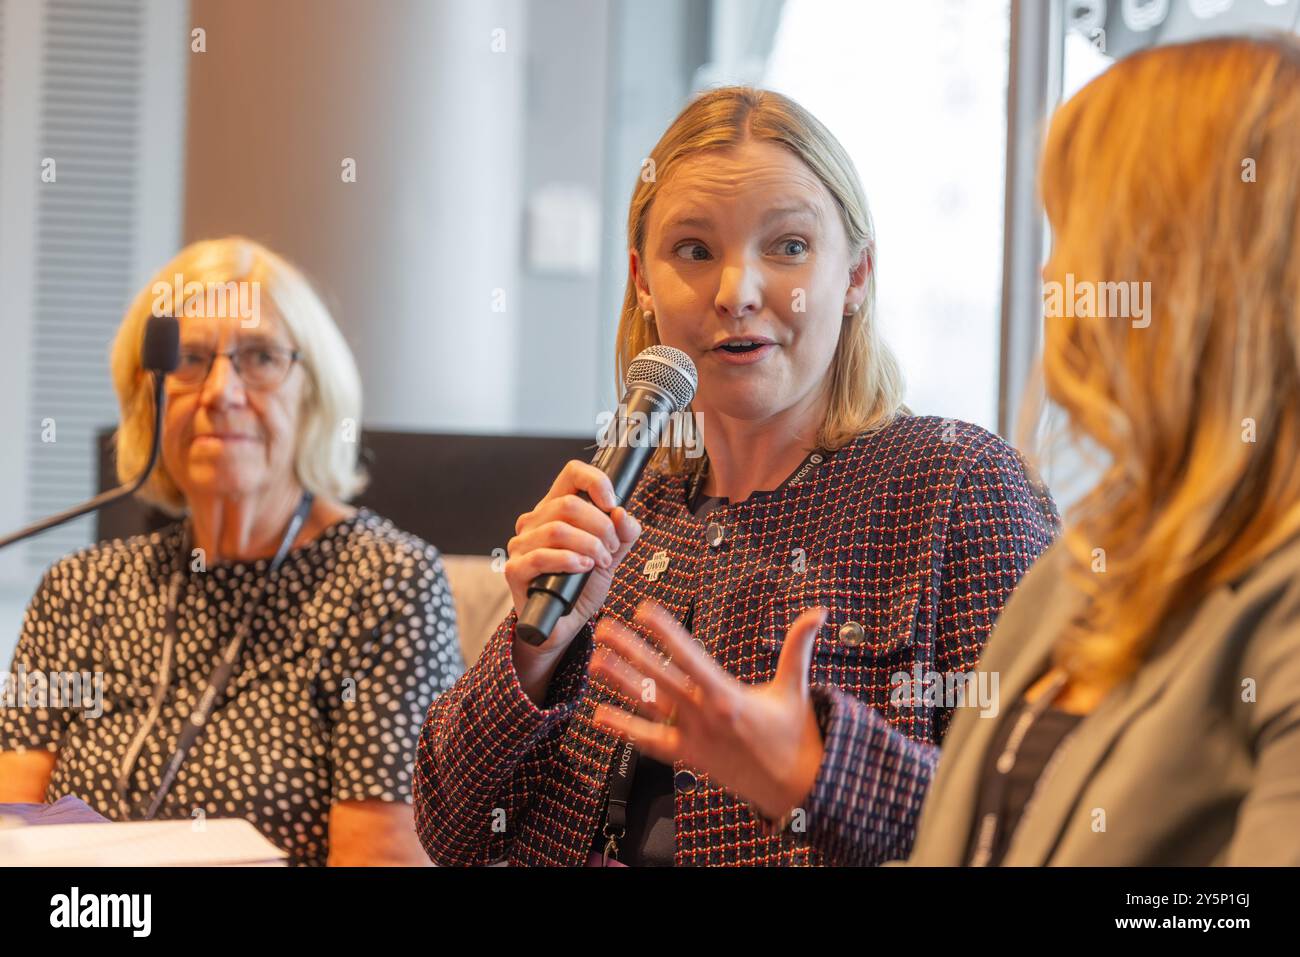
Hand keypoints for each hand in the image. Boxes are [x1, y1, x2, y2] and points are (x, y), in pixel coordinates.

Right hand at [505, 460, 641, 700]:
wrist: (564, 624)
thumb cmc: (582, 585)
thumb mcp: (611, 554)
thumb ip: (623, 533)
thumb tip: (622, 513)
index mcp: (556, 508)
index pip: (572, 474)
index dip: (595, 481)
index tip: (613, 503)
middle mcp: (534, 521)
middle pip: (568, 504)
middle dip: (601, 526)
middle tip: (611, 548)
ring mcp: (521, 545)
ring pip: (557, 529)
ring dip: (589, 545)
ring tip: (601, 562)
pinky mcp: (515, 570)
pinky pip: (541, 557)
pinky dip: (569, 561)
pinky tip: (583, 569)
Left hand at [589, 600, 827, 822]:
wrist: (796, 788)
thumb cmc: (796, 736)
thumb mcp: (797, 688)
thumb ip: (799, 647)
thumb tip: (819, 613)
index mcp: (727, 695)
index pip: (688, 656)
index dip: (665, 632)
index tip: (644, 610)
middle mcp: (704, 715)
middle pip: (659, 677)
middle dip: (630, 650)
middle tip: (605, 628)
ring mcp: (693, 738)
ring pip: (649, 705)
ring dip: (620, 683)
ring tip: (595, 661)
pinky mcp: (688, 756)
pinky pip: (650, 742)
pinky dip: (624, 729)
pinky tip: (600, 716)